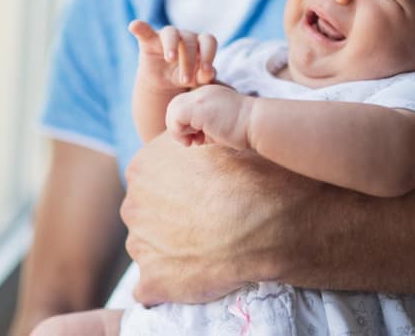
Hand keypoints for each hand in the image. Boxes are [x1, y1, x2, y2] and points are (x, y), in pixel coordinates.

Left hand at [120, 135, 323, 304]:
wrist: (280, 225)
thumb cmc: (260, 175)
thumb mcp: (225, 135)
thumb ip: (197, 135)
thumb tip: (193, 128)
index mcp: (144, 165)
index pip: (153, 176)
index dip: (181, 185)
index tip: (206, 193)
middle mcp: (133, 204)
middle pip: (148, 210)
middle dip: (171, 216)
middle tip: (210, 221)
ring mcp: (140, 246)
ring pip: (149, 246)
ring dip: (172, 249)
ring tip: (210, 248)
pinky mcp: (153, 283)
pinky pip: (151, 287)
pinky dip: (171, 283)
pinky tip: (200, 275)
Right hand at [128, 20, 216, 90]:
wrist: (163, 84)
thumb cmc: (184, 77)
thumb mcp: (194, 80)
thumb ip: (203, 76)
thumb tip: (210, 73)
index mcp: (200, 43)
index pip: (208, 41)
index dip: (209, 54)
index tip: (206, 71)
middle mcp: (185, 36)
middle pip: (190, 42)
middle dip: (189, 62)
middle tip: (186, 81)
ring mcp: (167, 36)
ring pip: (171, 33)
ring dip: (172, 45)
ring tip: (170, 59)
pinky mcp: (148, 39)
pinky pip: (144, 30)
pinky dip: (139, 27)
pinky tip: (134, 26)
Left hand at [166, 84, 253, 148]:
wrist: (258, 124)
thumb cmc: (243, 130)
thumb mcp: (218, 127)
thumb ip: (202, 128)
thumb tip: (188, 138)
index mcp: (208, 94)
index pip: (184, 106)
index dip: (186, 124)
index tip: (199, 137)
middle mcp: (202, 91)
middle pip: (174, 106)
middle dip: (178, 127)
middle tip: (193, 141)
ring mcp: (200, 97)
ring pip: (171, 110)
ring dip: (178, 130)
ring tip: (194, 140)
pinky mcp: (198, 106)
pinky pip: (175, 118)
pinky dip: (179, 132)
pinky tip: (195, 140)